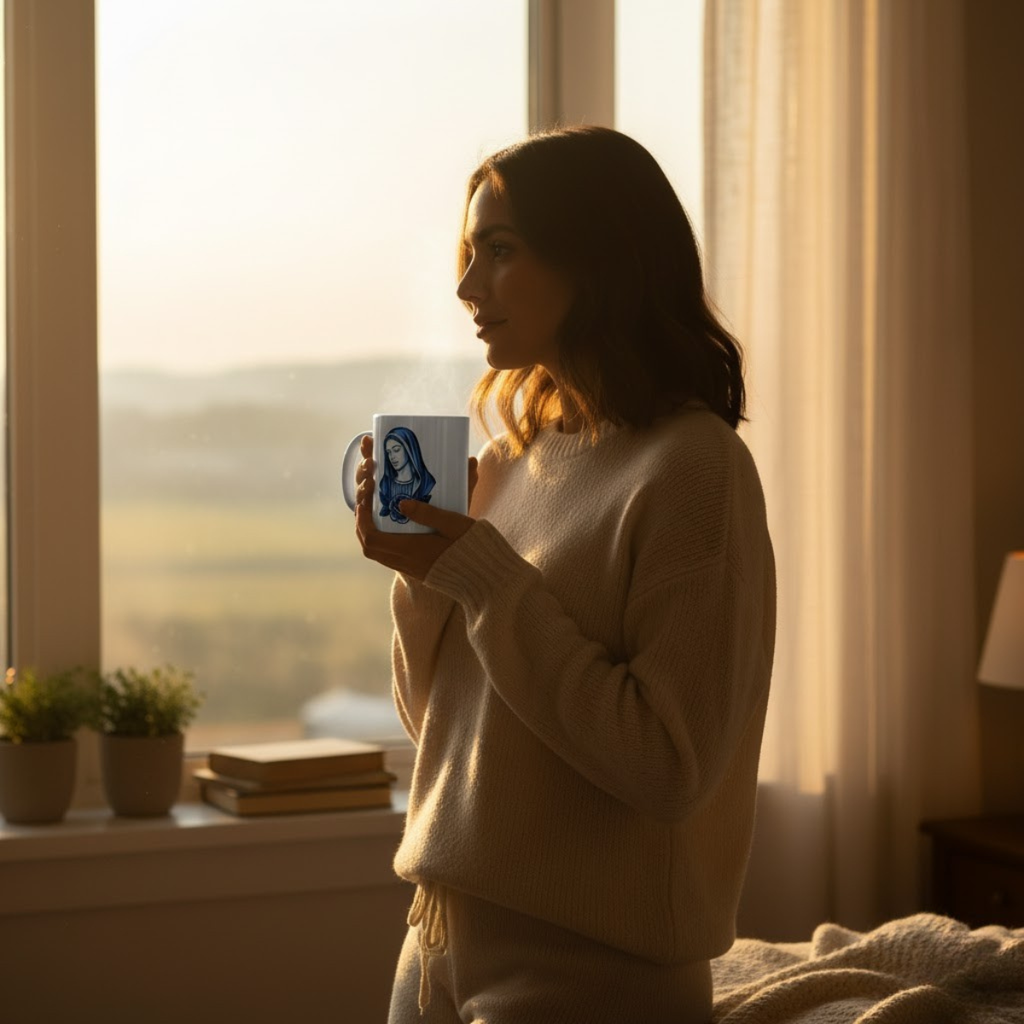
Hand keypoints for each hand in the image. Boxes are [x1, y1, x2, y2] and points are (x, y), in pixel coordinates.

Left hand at [354, 434, 478, 580]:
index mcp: (410, 550)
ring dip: (371, 533)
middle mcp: (405, 562)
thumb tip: (400, 503)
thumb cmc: (472, 548)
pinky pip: (389, 557)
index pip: (372, 538)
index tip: (365, 500)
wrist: (485, 580)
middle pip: (369, 547)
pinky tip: (395, 528)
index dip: (362, 520)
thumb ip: (426, 513)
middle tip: (368, 504)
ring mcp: (410, 569)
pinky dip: (383, 541)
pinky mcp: (417, 571)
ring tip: (378, 513)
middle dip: (362, 525)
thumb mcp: (453, 523)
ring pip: (378, 554)